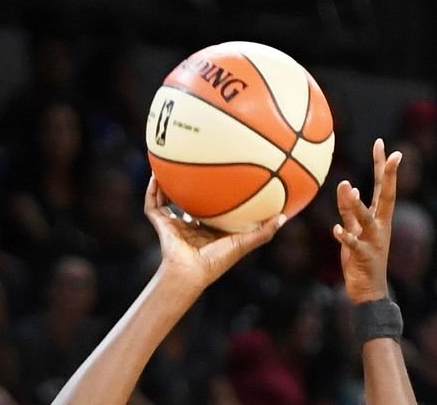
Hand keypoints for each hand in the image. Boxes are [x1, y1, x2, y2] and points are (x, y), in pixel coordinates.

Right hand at [144, 175, 284, 289]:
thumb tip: (285, 216)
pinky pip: (153, 205)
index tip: (224, 177)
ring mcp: (174, 225)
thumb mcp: (243, 243)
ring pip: (168, 199)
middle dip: (191, 186)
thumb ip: (264, 232)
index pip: (212, 209)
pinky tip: (156, 175)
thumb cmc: (217, 261)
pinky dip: (152, 190)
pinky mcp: (161, 225)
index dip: (215, 195)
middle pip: (189, 201)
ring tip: (168, 164)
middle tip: (196, 166)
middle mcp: (190, 225)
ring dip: (167, 184)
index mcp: (209, 229)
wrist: (191, 272)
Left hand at [333, 139, 401, 303]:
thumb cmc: (361, 258)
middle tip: (391, 154)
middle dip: (388, 174)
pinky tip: (337, 229)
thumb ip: (348, 209)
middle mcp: (380, 226)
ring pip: (367, 219)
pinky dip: (346, 236)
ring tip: (351, 190)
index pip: (382, 187)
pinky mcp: (364, 257)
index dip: (383, 166)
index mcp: (378, 218)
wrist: (369, 290)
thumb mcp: (354, 229)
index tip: (382, 144)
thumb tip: (345, 185)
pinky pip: (354, 244)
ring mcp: (374, 241)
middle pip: (386, 196)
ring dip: (358, 205)